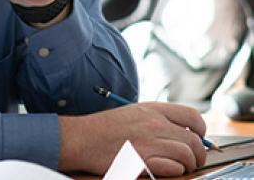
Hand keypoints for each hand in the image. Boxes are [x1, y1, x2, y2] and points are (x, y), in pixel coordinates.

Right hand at [59, 102, 207, 175]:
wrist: (80, 139)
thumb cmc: (102, 128)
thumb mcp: (132, 113)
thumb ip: (156, 118)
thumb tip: (181, 131)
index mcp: (152, 110)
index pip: (193, 116)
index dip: (201, 130)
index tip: (198, 139)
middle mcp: (154, 123)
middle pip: (194, 139)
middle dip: (198, 154)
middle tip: (192, 160)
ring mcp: (149, 141)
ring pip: (187, 155)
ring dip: (188, 164)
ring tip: (181, 167)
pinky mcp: (143, 160)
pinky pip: (174, 167)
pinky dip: (175, 170)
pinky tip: (166, 169)